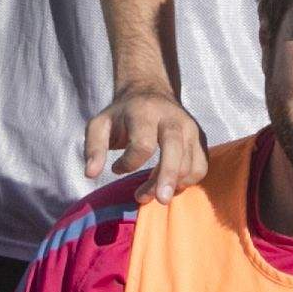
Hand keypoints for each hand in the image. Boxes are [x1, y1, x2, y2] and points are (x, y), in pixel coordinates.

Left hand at [87, 82, 205, 203]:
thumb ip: (93, 148)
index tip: (116, 168)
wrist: (150, 91)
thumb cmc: (122, 115)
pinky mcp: (201, 139)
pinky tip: (169, 184)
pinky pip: (201, 166)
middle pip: (175, 149)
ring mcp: (191, 128)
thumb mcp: (100, 124)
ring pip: (190, 162)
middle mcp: (172, 118)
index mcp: (145, 112)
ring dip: (173, 185)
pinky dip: (187, 181)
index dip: (128, 163)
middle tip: (159, 200)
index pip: (143, 145)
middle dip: (167, 177)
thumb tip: (91, 174)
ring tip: (152, 192)